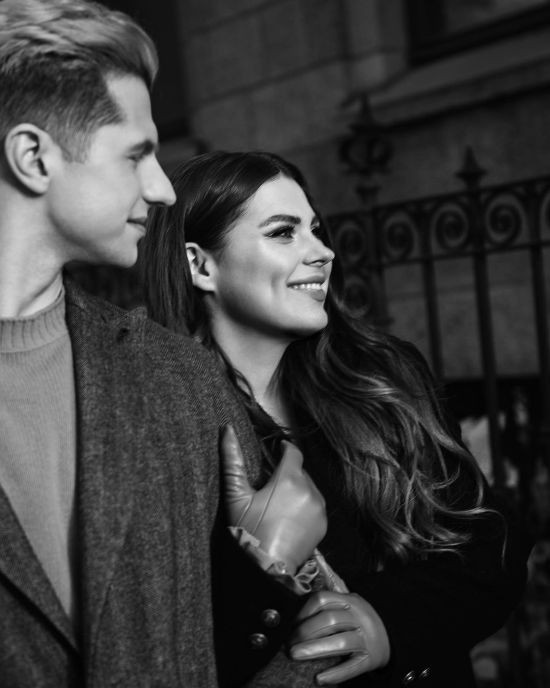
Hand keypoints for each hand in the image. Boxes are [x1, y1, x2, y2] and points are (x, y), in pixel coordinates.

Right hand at [220, 424, 326, 573]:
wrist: (266, 570)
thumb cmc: (248, 532)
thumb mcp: (236, 496)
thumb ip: (232, 460)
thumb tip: (227, 430)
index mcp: (289, 479)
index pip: (293, 452)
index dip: (285, 448)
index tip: (278, 449)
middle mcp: (309, 490)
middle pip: (299, 471)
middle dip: (286, 474)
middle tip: (269, 486)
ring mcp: (319, 509)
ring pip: (308, 488)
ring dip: (296, 490)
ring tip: (278, 504)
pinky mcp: (323, 524)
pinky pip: (314, 506)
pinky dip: (304, 506)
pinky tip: (288, 518)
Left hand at [290, 591, 389, 684]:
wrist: (390, 635)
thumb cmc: (358, 620)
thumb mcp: (347, 604)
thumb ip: (328, 603)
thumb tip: (297, 609)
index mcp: (349, 600)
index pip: (322, 599)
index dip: (303, 611)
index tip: (291, 624)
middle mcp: (358, 617)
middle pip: (328, 620)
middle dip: (304, 632)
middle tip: (289, 643)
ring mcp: (366, 638)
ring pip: (339, 642)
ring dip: (314, 649)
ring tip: (294, 655)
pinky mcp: (370, 659)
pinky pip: (352, 667)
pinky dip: (335, 673)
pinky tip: (319, 678)